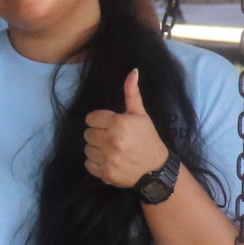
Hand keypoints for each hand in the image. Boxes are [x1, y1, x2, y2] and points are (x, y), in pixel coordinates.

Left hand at [83, 69, 172, 187]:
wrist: (156, 169)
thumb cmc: (148, 139)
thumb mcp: (141, 115)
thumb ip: (132, 93)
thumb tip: (133, 71)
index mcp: (119, 123)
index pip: (91, 119)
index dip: (98, 121)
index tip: (108, 125)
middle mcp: (112, 140)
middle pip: (87, 134)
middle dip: (97, 134)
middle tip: (110, 138)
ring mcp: (109, 159)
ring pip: (87, 149)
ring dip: (96, 149)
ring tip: (110, 149)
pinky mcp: (106, 174)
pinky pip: (88, 164)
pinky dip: (96, 162)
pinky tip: (108, 160)